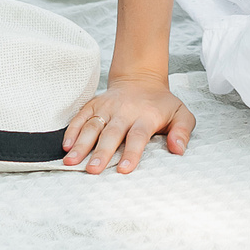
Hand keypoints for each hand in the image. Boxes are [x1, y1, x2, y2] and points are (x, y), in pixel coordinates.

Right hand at [62, 73, 193, 173]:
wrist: (142, 79)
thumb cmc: (162, 104)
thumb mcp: (181, 114)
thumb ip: (182, 131)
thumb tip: (178, 149)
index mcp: (146, 116)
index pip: (137, 136)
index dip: (131, 153)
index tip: (124, 169)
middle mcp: (125, 111)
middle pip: (112, 133)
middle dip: (101, 152)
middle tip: (92, 170)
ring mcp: (107, 107)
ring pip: (93, 126)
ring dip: (81, 144)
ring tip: (71, 162)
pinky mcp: (94, 104)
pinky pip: (81, 117)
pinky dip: (72, 130)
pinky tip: (66, 146)